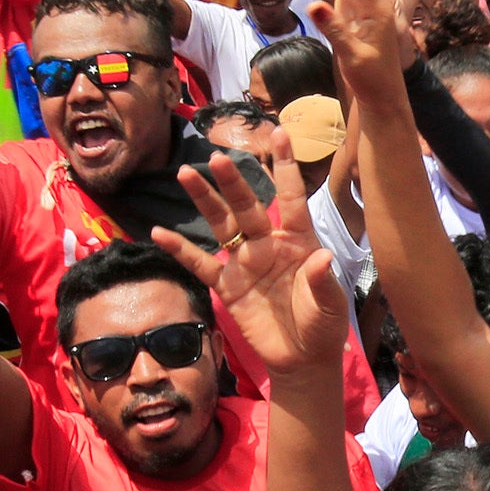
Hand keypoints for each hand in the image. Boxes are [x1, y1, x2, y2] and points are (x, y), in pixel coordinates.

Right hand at [150, 149, 347, 377]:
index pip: (291, 196)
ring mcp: (245, 263)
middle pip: (246, 206)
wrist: (302, 358)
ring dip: (204, 201)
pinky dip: (181, 251)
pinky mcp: (228, 287)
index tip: (279, 132)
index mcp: (297, 239)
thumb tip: (321, 257)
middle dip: (232, 182)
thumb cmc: (322, 324)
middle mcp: (267, 243)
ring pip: (221, 225)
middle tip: (216, 158)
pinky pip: (201, 264)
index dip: (285, 166)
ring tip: (186, 174)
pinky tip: (159, 233)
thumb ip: (322, 280)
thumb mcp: (330, 304)